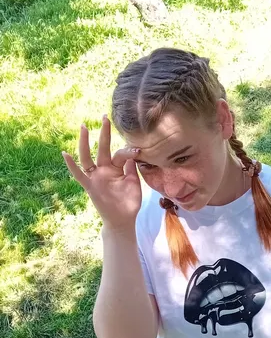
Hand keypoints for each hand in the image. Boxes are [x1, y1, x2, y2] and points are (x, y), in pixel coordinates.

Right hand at [62, 115, 142, 232]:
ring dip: (85, 143)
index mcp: (117, 168)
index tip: (138, 150)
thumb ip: (131, 169)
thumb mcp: (134, 184)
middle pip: (103, 148)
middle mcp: (104, 170)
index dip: (128, 151)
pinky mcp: (90, 186)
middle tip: (105, 117)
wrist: (123, 220)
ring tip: (84, 127)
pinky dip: (71, 165)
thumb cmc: (129, 203)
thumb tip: (131, 153)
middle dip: (104, 133)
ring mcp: (96, 177)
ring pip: (88, 157)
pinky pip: (79, 174)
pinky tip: (65, 153)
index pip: (120, 154)